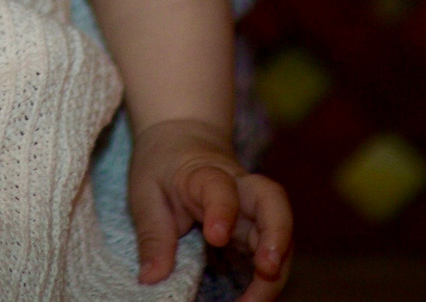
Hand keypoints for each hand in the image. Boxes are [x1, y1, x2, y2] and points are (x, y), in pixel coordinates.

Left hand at [126, 118, 291, 301]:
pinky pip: (271, 251)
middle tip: (267, 269)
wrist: (182, 140)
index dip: (222, 210)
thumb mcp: (145, 194)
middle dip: (277, 236)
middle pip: (273, 204)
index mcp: (205, 174)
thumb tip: (151, 278)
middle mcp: (240, 188)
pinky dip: (267, 278)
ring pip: (279, 233)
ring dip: (276, 269)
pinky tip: (252, 300)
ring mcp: (253, 209)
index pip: (221, 187)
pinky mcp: (256, 228)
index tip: (215, 236)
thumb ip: (152, 236)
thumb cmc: (162, 165)